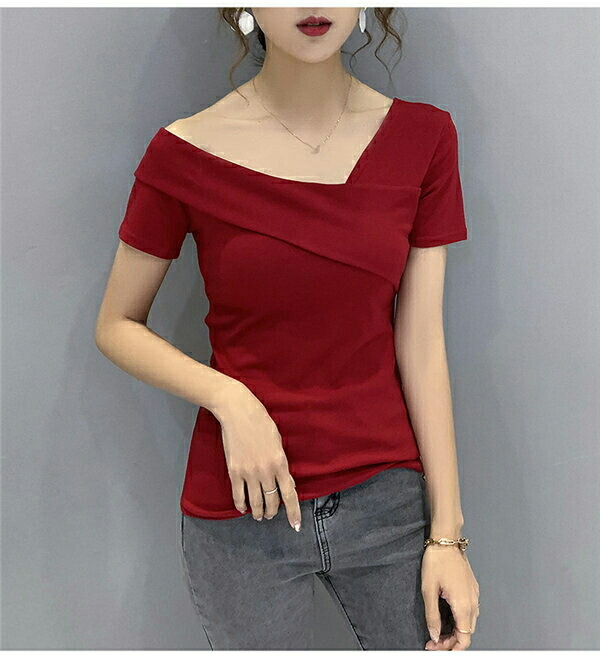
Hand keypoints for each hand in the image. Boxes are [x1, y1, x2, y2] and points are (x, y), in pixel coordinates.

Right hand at [215, 381, 301, 530]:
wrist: (238, 412)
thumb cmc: (261, 422)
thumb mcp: (278, 442)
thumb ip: (281, 463)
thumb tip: (284, 481)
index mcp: (280, 462)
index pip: (290, 494)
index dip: (293, 512)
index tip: (296, 526)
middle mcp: (266, 471)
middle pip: (272, 501)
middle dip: (273, 512)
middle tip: (271, 515)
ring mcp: (249, 472)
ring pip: (256, 502)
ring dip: (258, 512)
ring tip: (259, 516)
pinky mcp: (234, 471)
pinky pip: (238, 496)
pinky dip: (241, 505)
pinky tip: (243, 508)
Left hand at [421, 544, 479, 649]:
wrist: (446, 541)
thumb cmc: (437, 561)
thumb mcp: (429, 590)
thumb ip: (432, 616)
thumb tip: (434, 635)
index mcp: (463, 605)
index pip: (464, 639)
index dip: (449, 648)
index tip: (435, 648)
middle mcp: (473, 602)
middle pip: (467, 633)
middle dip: (450, 642)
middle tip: (433, 641)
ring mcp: (474, 595)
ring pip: (469, 623)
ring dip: (455, 631)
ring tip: (438, 631)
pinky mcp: (472, 589)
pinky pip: (470, 611)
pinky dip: (459, 620)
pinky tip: (446, 616)